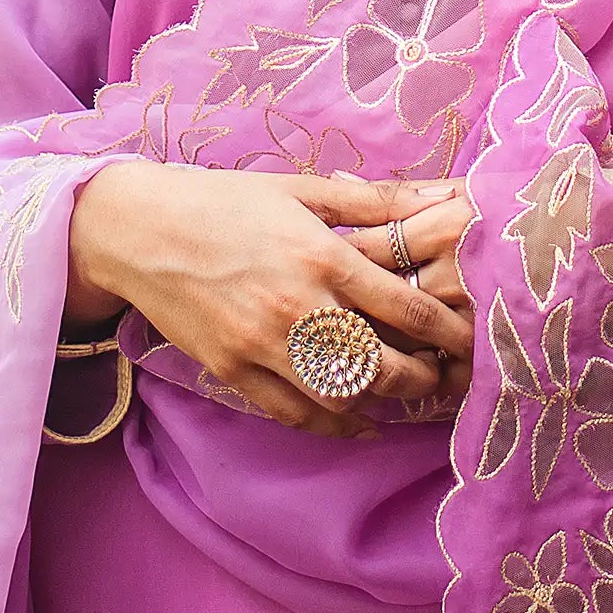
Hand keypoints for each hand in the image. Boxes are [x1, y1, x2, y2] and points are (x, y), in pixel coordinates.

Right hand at [67, 162, 473, 437]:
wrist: (142, 230)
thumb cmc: (226, 201)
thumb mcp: (301, 188)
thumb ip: (374, 200)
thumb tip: (440, 196)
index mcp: (323, 256)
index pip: (405, 307)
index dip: (447, 331)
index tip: (470, 339)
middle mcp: (298, 308)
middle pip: (381, 364)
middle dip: (423, 377)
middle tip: (444, 375)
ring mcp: (263, 346)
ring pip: (341, 396)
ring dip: (381, 402)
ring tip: (406, 395)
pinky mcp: (233, 372)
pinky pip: (293, 414)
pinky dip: (332, 423)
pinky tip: (357, 420)